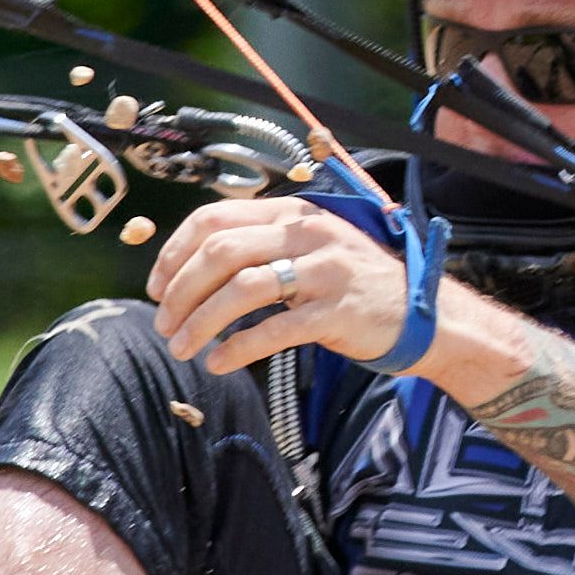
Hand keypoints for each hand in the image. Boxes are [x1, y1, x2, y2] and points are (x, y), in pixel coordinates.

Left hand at [146, 197, 420, 376]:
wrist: (418, 312)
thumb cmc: (350, 283)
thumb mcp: (308, 248)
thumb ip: (261, 247)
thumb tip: (192, 269)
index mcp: (291, 212)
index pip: (214, 218)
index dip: (175, 252)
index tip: (155, 286)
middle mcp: (306, 233)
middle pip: (221, 251)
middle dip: (180, 290)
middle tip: (164, 324)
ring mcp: (323, 271)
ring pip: (242, 288)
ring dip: (201, 321)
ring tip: (183, 348)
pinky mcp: (335, 311)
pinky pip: (274, 329)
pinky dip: (238, 347)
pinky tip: (218, 362)